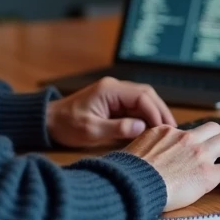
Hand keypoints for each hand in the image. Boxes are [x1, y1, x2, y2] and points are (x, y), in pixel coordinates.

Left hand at [46, 77, 175, 148]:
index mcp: (110, 90)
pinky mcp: (113, 103)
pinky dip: (145, 117)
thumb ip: (117, 128)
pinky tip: (151, 130)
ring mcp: (114, 95)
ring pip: (143, 100)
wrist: (48, 122)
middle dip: (160, 111)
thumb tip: (142, 128)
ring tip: (164, 131)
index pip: (142, 96)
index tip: (164, 129)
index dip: (156, 112)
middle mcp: (115, 88)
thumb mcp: (91, 130)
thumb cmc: (66, 126)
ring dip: (154, 114)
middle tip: (171, 130)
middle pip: (147, 95)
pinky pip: (134, 107)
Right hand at [124, 122, 219, 210]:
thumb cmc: (127, 173)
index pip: (188, 131)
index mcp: (166, 132)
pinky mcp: (206, 174)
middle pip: (213, 128)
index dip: (197, 139)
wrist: (131, 185)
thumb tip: (138, 156)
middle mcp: (185, 138)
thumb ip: (144, 149)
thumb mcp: (132, 150)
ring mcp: (198, 154)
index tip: (198, 147)